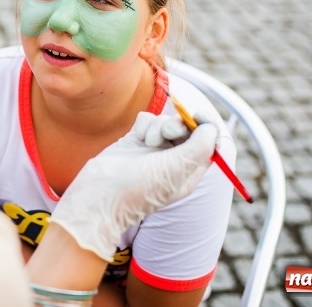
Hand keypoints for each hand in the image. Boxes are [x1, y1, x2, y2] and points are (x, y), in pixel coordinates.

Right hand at [50, 112, 216, 260]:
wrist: (101, 195)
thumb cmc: (142, 187)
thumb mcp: (178, 169)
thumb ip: (201, 146)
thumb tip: (210, 128)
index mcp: (189, 170)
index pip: (208, 142)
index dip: (206, 126)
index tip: (198, 116)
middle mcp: (173, 159)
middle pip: (187, 128)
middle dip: (178, 125)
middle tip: (168, 134)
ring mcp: (152, 149)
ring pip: (165, 121)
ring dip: (158, 126)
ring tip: (147, 142)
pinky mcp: (134, 140)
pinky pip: (147, 120)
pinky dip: (144, 124)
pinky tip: (136, 137)